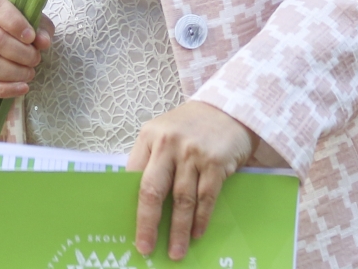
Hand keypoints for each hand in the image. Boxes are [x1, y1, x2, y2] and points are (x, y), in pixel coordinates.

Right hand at [0, 0, 52, 105]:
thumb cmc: (5, 30)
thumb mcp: (24, 21)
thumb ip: (38, 26)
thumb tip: (44, 41)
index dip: (15, 21)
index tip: (32, 37)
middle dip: (21, 53)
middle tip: (35, 59)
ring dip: (13, 71)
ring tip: (29, 73)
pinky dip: (3, 89)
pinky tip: (21, 88)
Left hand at [127, 102, 263, 259]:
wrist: (228, 108)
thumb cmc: (191, 126)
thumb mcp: (164, 133)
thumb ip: (152, 160)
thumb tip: (141, 202)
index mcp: (149, 137)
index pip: (133, 176)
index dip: (130, 204)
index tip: (128, 227)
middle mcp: (168, 143)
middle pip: (152, 190)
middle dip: (148, 223)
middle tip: (146, 247)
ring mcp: (192, 153)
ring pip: (181, 199)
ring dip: (179, 230)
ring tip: (176, 251)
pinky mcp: (215, 162)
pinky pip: (206, 197)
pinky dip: (200, 218)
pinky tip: (196, 233)